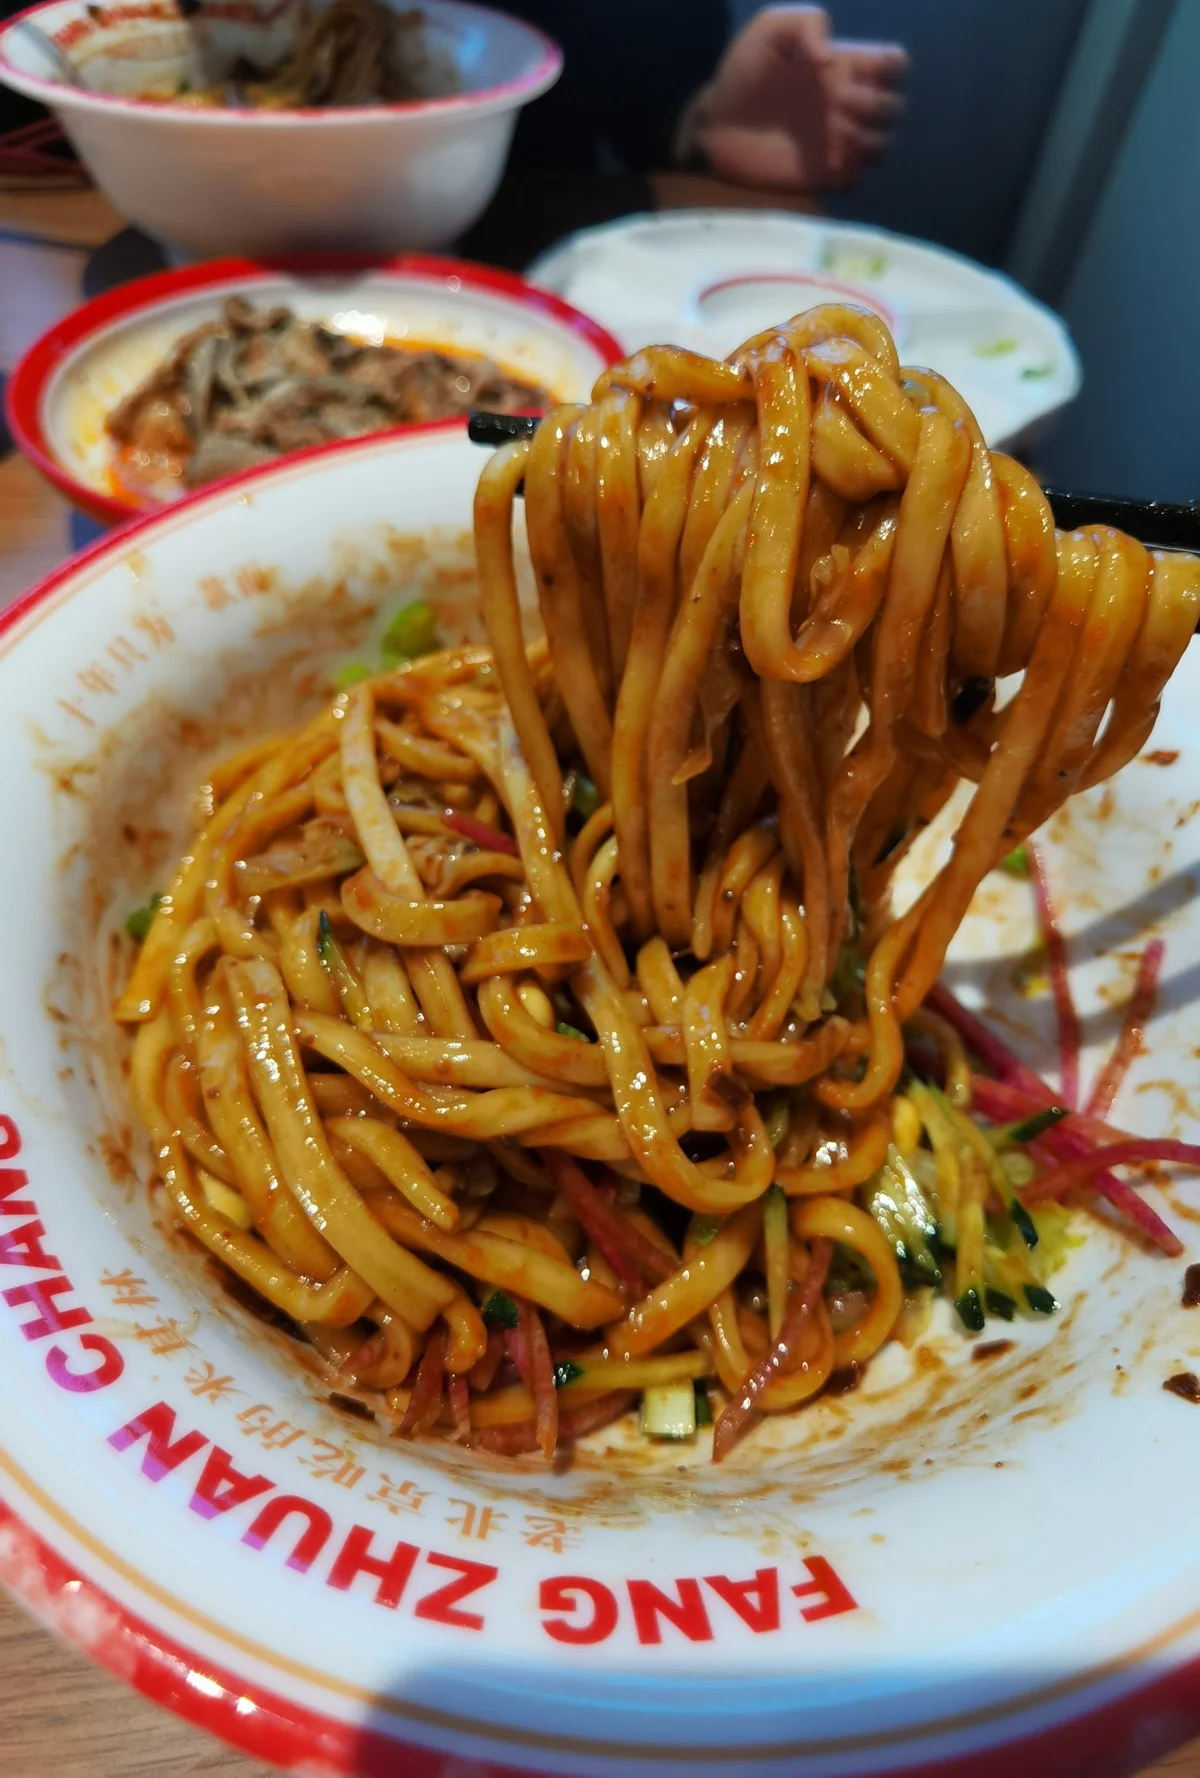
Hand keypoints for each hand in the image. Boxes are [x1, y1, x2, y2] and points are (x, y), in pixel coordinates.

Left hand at [680, 5, 907, 191]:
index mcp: (845, 68)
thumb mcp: (769, 30)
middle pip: (895, 110)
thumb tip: (830, 56)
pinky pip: (855, 181)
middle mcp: (848, 107)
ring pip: (883, 148)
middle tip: (839, 104)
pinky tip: (826, 164)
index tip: (856, 71)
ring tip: (835, 135)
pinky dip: (848, 172)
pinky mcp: (822, 177)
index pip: (895, 65)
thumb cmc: (742, 74)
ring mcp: (837, 144)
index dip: (889, 68)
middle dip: (877, 105)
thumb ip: (805, 23)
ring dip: (869, 141)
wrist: (714, 125)